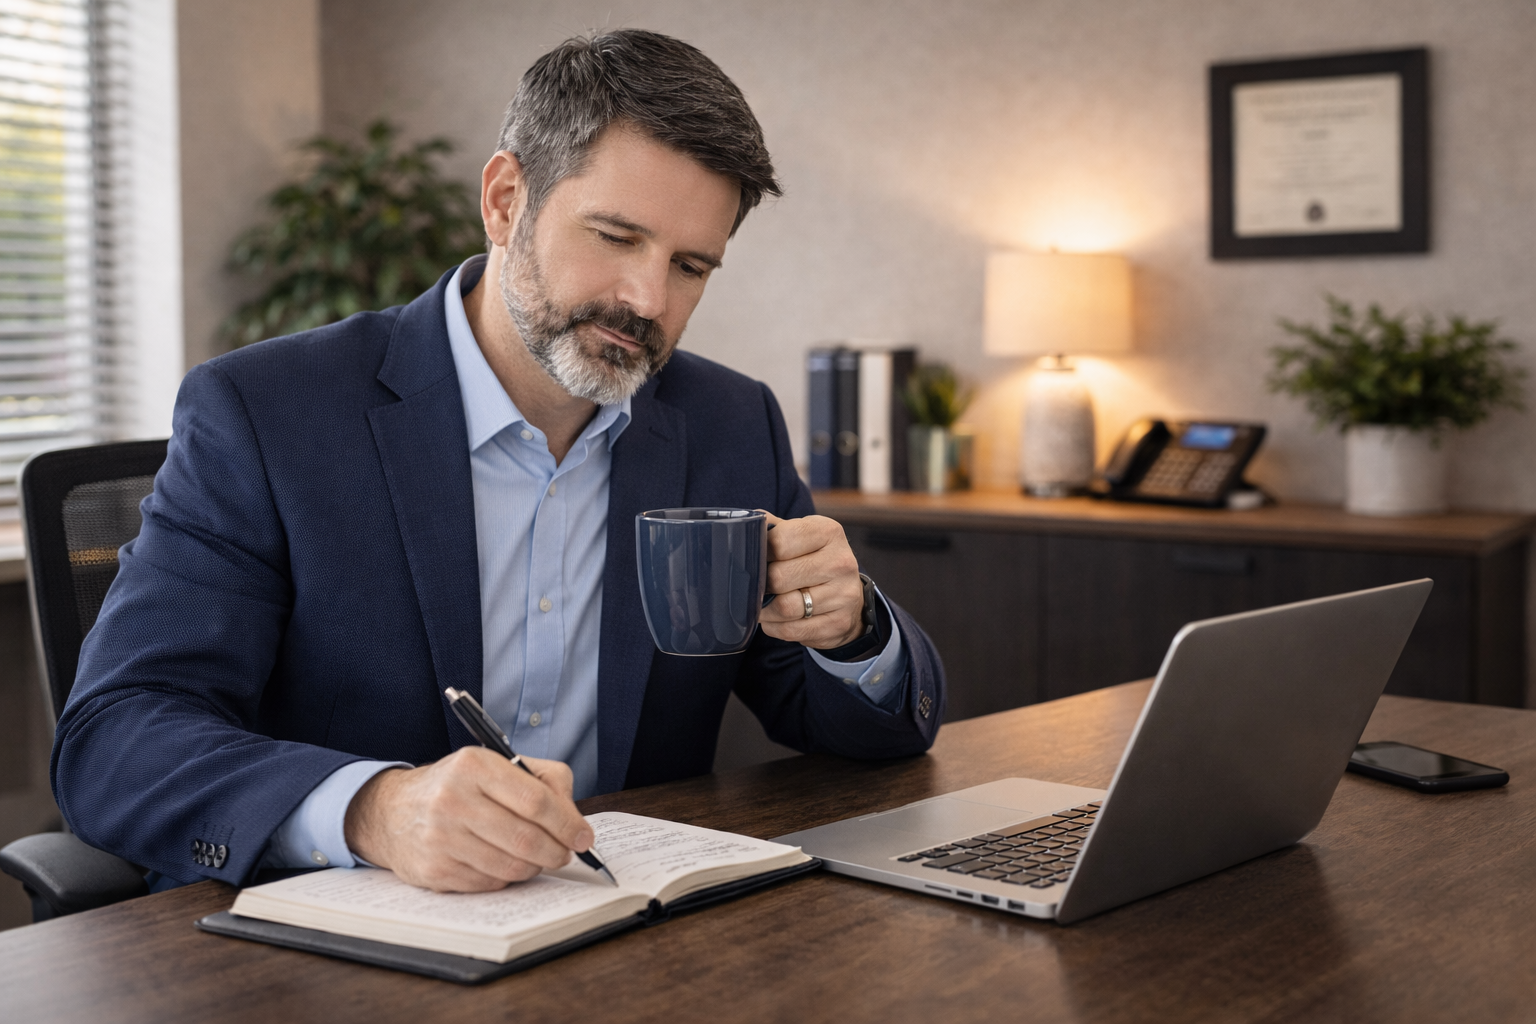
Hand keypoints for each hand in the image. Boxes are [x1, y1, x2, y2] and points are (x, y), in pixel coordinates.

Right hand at [343, 747, 593, 891]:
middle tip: (565, 853)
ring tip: (535, 857)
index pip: (535, 801)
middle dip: (556, 852)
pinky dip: (505, 878)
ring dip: (533, 867)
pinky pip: (489, 884)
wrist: (393, 811)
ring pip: (510, 867)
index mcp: (474, 765)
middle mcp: (452, 800)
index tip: (583, 837)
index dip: (567, 824)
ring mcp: (440, 838)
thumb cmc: (458, 786)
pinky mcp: (433, 871)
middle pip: (525, 839)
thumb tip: (574, 820)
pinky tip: (501, 862)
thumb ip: (545, 780)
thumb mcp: (497, 764)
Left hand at [757, 512, 865, 648]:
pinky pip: (792, 630)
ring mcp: (844, 594)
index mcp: (828, 531)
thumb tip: (741, 525)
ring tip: (764, 604)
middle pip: (779, 577)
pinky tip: (777, 619)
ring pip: (786, 607)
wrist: (847, 595)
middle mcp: (841, 561)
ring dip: (766, 610)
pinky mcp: (839, 622)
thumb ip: (772, 528)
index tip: (758, 559)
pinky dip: (776, 627)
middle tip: (758, 585)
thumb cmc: (813, 560)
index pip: (779, 542)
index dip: (760, 553)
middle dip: (762, 584)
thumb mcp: (800, 536)